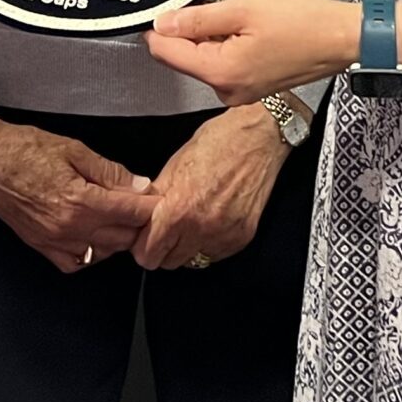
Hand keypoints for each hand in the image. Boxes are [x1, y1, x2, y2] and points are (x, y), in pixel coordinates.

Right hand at [0, 86, 156, 270]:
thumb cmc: (24, 149)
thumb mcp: (74, 149)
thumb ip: (109, 172)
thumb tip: (139, 185)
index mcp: (80, 201)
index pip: (131, 213)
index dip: (151, 206)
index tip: (159, 199)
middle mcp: (68, 228)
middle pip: (122, 237)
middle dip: (138, 223)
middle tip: (142, 206)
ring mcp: (53, 241)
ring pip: (102, 252)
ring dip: (117, 237)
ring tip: (119, 217)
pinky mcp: (40, 246)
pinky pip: (75, 262)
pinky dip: (90, 252)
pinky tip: (92, 235)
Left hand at [133, 105, 289, 270]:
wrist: (258, 138)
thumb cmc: (218, 143)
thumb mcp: (175, 165)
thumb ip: (156, 198)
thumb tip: (142, 218)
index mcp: (180, 210)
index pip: (148, 254)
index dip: (142, 245)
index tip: (146, 237)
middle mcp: (202, 229)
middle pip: (169, 263)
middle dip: (163, 248)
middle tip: (167, 229)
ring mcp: (225, 236)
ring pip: (193, 261)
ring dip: (187, 248)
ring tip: (190, 222)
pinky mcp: (242, 238)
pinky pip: (215, 254)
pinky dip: (208, 243)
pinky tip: (210, 220)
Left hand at [146, 0, 357, 106]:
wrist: (342, 39)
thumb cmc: (301, 22)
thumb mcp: (243, 9)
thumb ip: (198, 18)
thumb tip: (162, 24)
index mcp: (220, 73)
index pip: (166, 53)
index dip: (160, 27)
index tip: (168, 5)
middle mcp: (226, 91)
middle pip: (184, 58)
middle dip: (189, 30)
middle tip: (216, 4)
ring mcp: (239, 93)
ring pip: (204, 60)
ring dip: (210, 36)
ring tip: (239, 15)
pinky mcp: (251, 88)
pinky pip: (224, 65)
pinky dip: (226, 45)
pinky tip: (247, 29)